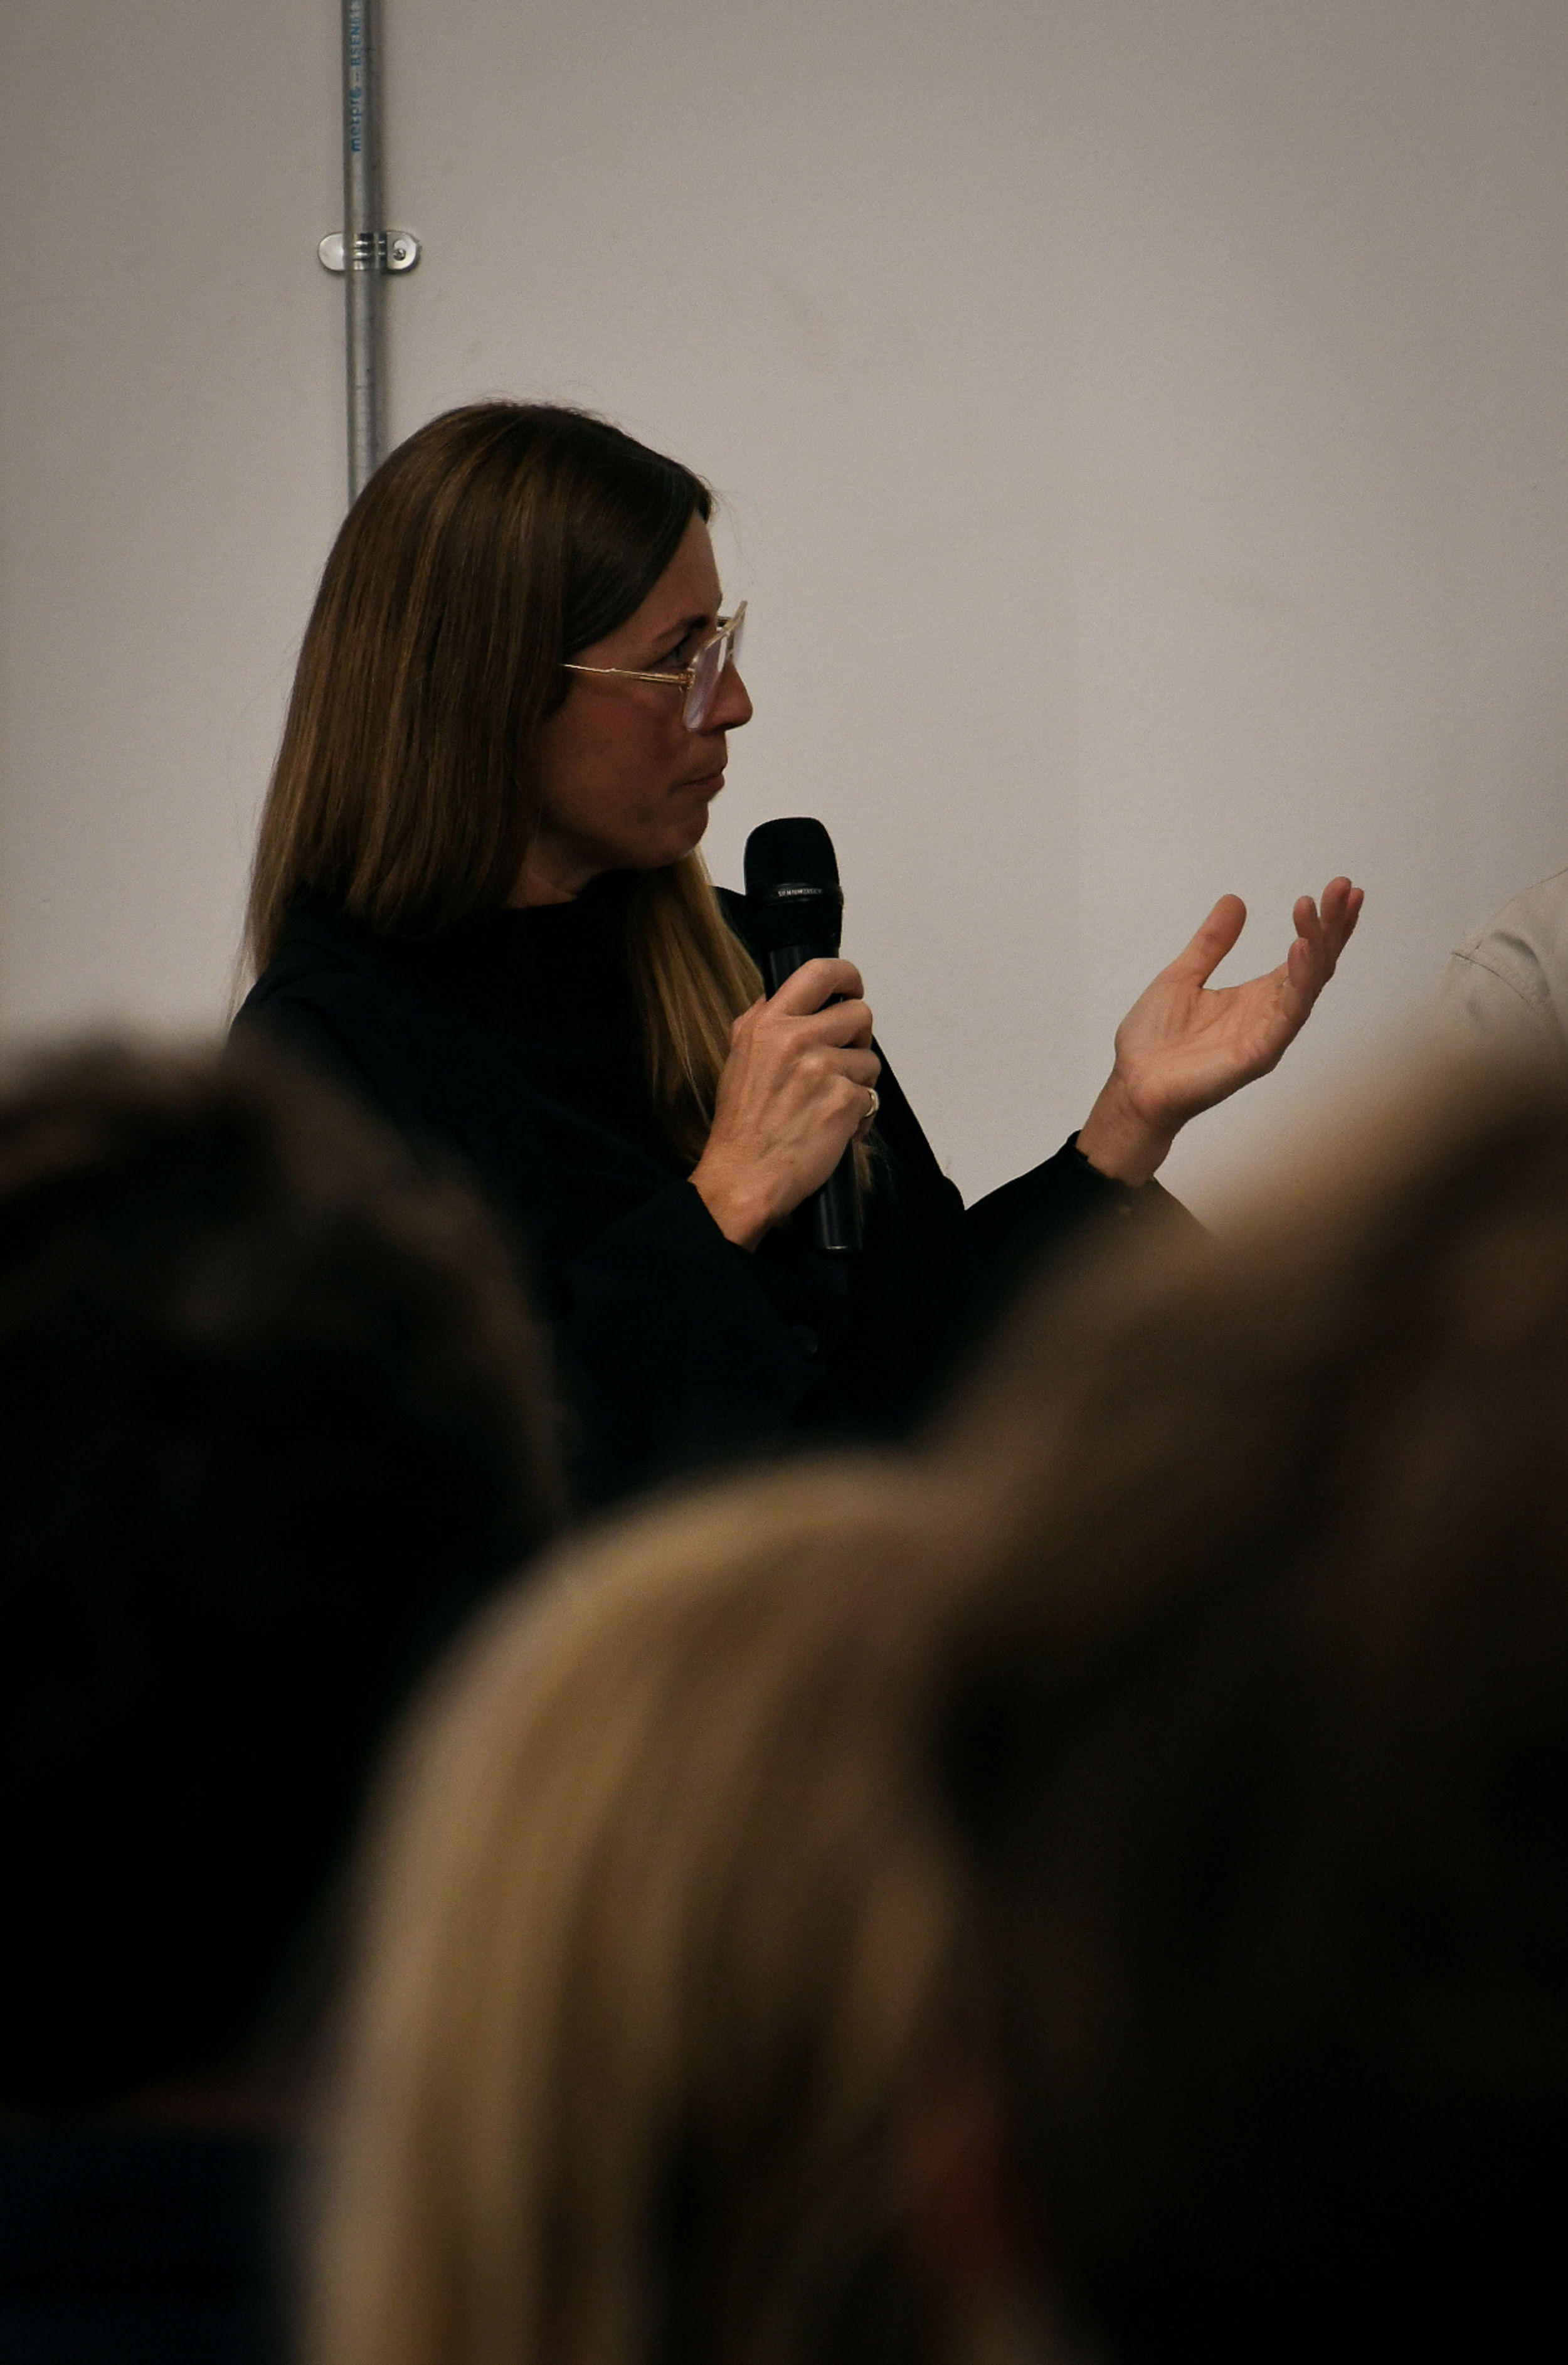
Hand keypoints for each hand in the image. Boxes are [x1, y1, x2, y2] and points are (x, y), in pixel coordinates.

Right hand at [691, 959, 881, 1248]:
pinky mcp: (844, 1101)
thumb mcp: (739, 1057)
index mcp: (768, 1024)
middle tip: (839, 1063)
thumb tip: (790, 995)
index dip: (847, 977)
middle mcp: (796, 1039)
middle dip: (856, 1039)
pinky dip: (859, 1115)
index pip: (820, 972)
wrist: (743, 1177)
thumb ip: (764, 1021)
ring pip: (869, 1060)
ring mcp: (822, 1069)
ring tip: (827, 1104)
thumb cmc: (741, 1126)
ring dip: (856, 1083)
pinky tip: (834, 1128)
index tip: (852, 989)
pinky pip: (871, 1096)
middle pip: (859, 1014)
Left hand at [1077, 877, 1363, 1184]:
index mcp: (1258, 996)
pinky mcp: (1258, 1055)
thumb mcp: (1183, 975)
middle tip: (1345, 887)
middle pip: (1316, 966)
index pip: (1304, 955)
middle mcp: (1271, 1014)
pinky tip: (1301, 947)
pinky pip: (1287, 1015)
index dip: (1324, 924)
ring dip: (1318, 946)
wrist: (1132, 1085)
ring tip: (1318, 908)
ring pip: (1307, 986)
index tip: (1341, 888)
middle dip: (1333, 927)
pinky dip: (1298, 981)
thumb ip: (1213, 943)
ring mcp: (1268, 1035)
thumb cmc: (1155, 1041)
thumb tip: (1235, 900)